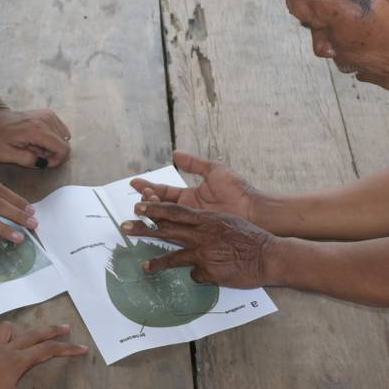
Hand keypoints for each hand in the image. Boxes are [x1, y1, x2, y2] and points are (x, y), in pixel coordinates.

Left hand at [0, 107, 71, 168]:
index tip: (42, 162)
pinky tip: (37, 140)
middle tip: (34, 153)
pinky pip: (60, 132)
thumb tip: (43, 161)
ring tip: (34, 146)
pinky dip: (52, 139)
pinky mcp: (49, 114)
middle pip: (64, 144)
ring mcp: (48, 115)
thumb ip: (26, 160)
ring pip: (63, 138)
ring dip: (51, 146)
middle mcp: (46, 120)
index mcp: (37, 130)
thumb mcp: (4, 154)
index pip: (63, 149)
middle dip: (52, 154)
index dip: (56, 160)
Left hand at [0, 322, 88, 388]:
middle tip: (65, 327)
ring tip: (24, 334)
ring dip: (18, 330)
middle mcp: (6, 349)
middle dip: (51, 331)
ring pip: (6, 329)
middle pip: (33, 334)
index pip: (49, 350)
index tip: (83, 348)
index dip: (68, 349)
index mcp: (19, 360)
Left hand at [121, 202, 278, 287]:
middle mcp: (202, 234)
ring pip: (174, 257)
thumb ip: (209, 224)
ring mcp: (204, 254)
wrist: (268, 255)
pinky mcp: (209, 271)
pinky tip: (204, 276)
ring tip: (144, 266)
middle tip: (124, 227)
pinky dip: (196, 275)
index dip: (155, 208)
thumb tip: (196, 227)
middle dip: (144, 228)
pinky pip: (195, 274)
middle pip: (167, 230)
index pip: (175, 211)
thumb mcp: (228, 221)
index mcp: (206, 219)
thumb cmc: (251, 237)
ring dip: (158, 262)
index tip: (138, 206)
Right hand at [130, 151, 259, 221]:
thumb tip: (175, 153)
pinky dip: (163, 228)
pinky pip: (176, 232)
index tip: (134, 183)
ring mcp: (191, 223)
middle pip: (160, 207)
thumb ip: (194, 163)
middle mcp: (187, 211)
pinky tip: (152, 224)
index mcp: (190, 196)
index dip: (149, 187)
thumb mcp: (214, 171)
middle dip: (146, 202)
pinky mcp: (196, 235)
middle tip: (137, 198)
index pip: (164, 192)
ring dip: (151, 214)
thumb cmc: (237, 189)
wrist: (254, 209)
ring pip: (164, 219)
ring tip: (141, 208)